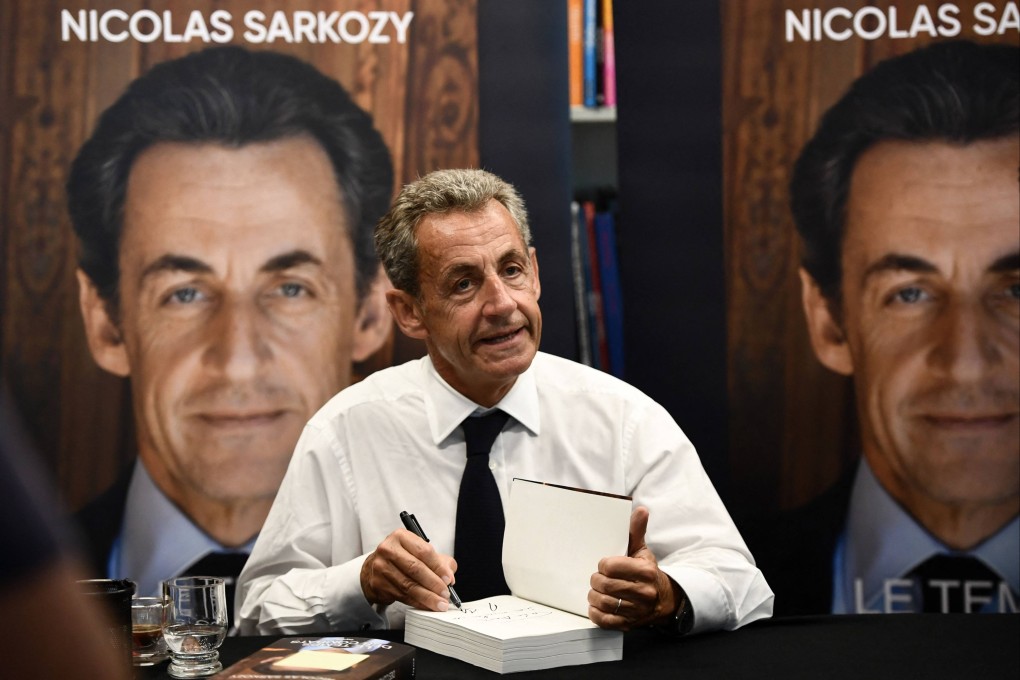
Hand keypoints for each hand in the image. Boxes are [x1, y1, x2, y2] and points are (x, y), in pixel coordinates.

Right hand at [360, 529, 457, 611]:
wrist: (374, 568)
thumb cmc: (402, 558)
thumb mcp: (419, 552)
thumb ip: (440, 561)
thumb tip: (449, 577)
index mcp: (401, 537)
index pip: (423, 551)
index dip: (438, 567)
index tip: (448, 579)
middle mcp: (388, 550)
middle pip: (415, 569)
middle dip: (434, 584)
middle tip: (445, 594)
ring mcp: (381, 567)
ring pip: (409, 585)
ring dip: (427, 597)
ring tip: (440, 604)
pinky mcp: (378, 584)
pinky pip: (402, 596)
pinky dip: (417, 602)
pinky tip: (426, 606)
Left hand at [587, 506, 680, 630]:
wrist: (662, 600)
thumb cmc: (647, 573)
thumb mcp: (642, 551)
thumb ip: (636, 531)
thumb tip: (640, 510)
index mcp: (645, 571)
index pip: (610, 566)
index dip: (603, 565)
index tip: (604, 565)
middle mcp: (643, 592)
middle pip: (605, 585)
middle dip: (596, 580)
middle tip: (597, 578)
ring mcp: (637, 610)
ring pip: (603, 603)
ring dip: (594, 596)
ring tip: (597, 591)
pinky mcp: (629, 624)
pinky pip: (605, 621)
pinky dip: (596, 613)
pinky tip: (597, 606)